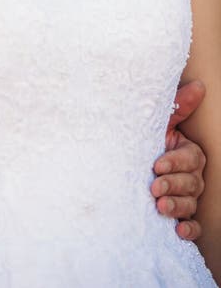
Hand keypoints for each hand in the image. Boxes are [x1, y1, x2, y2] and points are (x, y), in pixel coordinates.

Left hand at [151, 80, 205, 240]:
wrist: (115, 164)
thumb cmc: (138, 139)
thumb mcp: (155, 122)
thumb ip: (177, 106)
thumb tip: (199, 85)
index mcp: (186, 153)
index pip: (191, 159)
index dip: (176, 162)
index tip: (156, 165)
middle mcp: (189, 176)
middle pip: (193, 183)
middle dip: (174, 185)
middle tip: (154, 186)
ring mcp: (184, 197)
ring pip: (191, 204)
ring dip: (177, 206)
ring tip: (160, 207)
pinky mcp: (178, 216)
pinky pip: (193, 226)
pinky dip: (189, 230)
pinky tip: (178, 231)